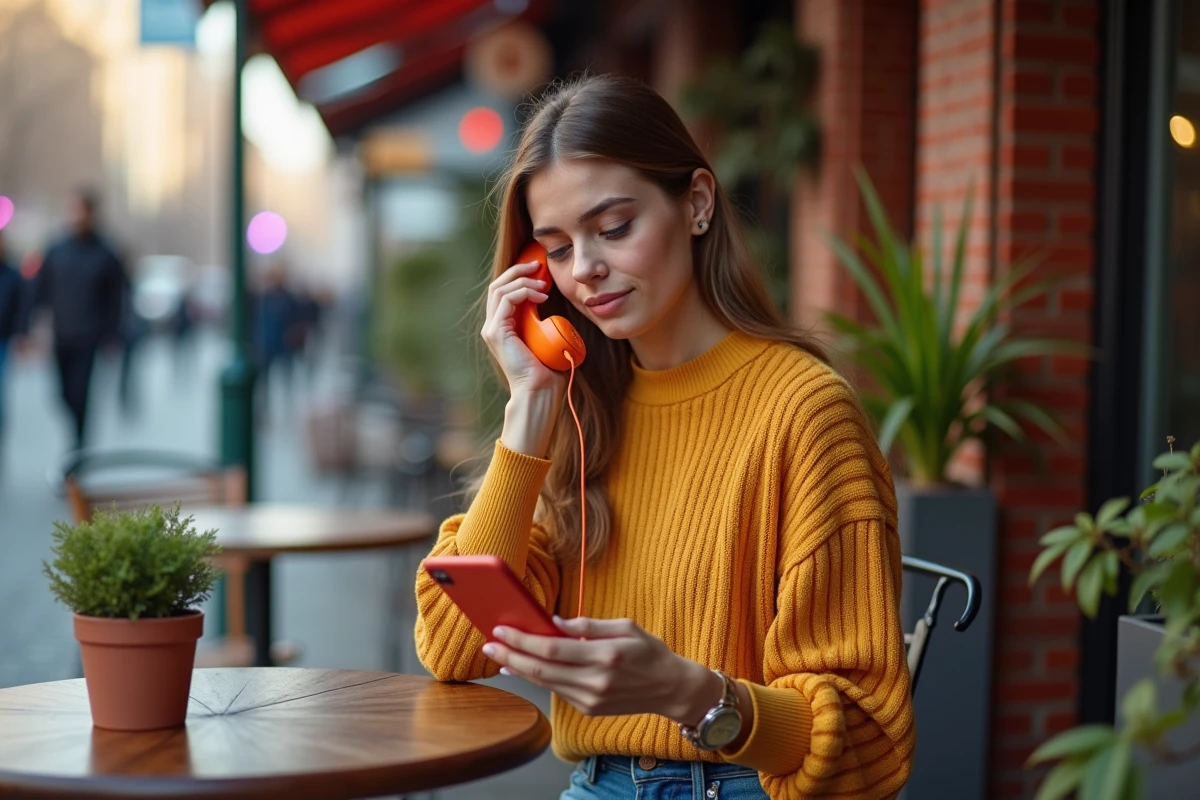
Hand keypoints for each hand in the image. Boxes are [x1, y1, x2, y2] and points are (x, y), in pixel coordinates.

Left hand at [481, 616, 718, 721]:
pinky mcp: (589, 709)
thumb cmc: (650, 652)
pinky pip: (557, 691)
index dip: (522, 640)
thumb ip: (589, 625)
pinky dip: (536, 679)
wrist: (671, 689)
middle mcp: (595, 681)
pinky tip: (523, 669)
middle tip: (489, 644)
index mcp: (605, 656)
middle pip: (540, 670)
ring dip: (518, 669)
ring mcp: (591, 699)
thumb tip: (554, 623)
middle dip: (510, 655)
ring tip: (499, 655)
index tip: (502, 629)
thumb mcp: (626, 626)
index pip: (552, 649)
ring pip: (544, 684)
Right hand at [482, 259, 562, 396]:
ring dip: (523, 281)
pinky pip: (506, 300)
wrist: (539, 390)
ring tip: (543, 284)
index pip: (503, 291)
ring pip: (500, 289)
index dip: (518, 275)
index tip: (540, 270)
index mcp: (502, 326)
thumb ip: (543, 322)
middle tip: (538, 265)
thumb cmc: (547, 369)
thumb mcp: (545, 337)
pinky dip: (524, 292)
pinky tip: (541, 295)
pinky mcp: (496, 332)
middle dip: (518, 270)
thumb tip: (554, 307)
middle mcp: (493, 325)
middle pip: (498, 285)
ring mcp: (492, 328)